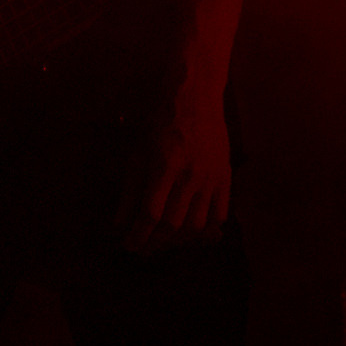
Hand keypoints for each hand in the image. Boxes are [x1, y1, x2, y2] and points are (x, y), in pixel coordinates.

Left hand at [129, 83, 232, 247]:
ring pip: (197, 224)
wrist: (195, 98)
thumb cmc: (160, 122)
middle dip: (155, 242)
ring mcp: (211, 177)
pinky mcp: (226, 176)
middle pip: (172, 224)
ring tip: (165, 239)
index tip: (129, 246)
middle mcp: (190, 175)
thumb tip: (119, 224)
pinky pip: (220, 213)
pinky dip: (205, 227)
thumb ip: (130, 190)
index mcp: (164, 166)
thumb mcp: (138, 152)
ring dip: (178, 238)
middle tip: (144, 247)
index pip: (150, 213)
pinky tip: (191, 227)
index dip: (138, 235)